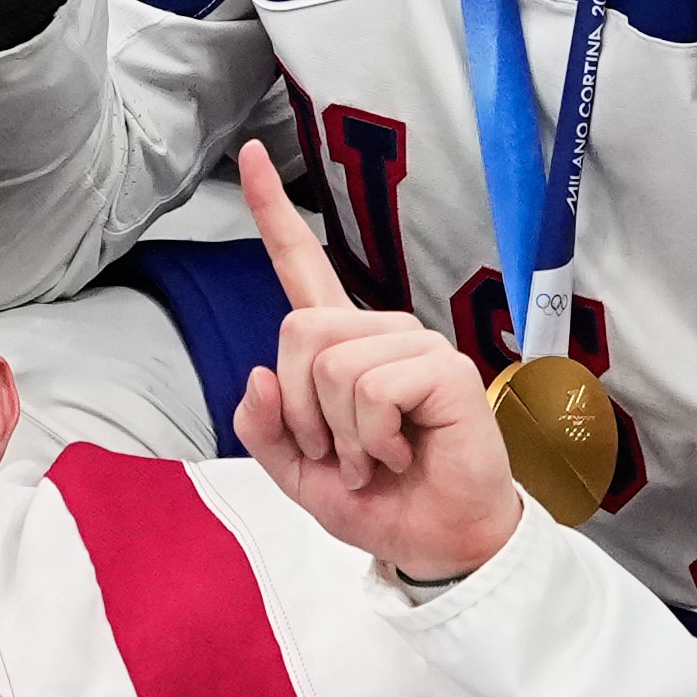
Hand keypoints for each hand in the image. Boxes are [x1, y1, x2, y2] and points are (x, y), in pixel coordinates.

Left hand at [224, 140, 524, 583]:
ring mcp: (417, 348)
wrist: (437, 544)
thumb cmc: (381, 502)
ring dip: (341, 433)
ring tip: (376, 457)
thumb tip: (260, 374)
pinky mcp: (445, 370)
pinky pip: (373, 387)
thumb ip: (266, 429)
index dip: (273, 213)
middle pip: (299, 330)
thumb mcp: (298, 474)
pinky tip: (400, 453)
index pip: (302, 268)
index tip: (250, 152)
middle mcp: (380, 335)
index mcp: (342, 348)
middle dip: (303, 410)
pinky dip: (372, 436)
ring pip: (333, 364)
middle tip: (341, 453)